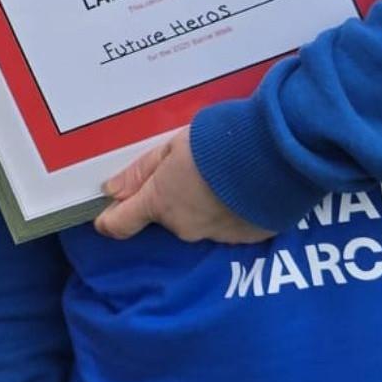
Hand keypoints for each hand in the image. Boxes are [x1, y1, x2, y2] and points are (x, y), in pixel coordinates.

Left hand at [94, 127, 273, 243]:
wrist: (274, 155)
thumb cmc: (216, 143)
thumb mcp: (171, 146)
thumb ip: (140, 171)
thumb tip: (110, 191)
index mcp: (160, 203)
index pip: (120, 223)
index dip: (109, 220)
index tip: (106, 214)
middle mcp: (184, 227)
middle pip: (166, 216)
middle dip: (171, 198)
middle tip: (190, 169)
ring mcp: (215, 236)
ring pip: (197, 222)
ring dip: (202, 204)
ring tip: (220, 176)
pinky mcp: (246, 238)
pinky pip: (228, 226)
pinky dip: (229, 210)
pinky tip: (241, 189)